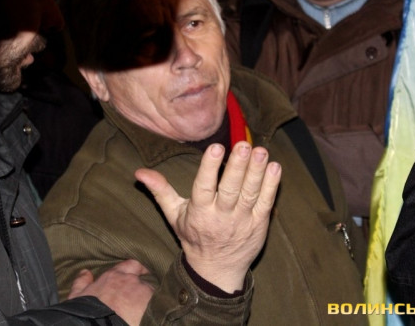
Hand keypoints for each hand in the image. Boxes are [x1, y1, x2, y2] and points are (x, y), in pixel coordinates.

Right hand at [68, 259, 154, 325]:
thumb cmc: (86, 313)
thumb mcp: (77, 297)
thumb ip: (81, 283)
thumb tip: (85, 272)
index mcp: (113, 276)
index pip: (130, 265)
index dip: (136, 269)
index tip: (141, 273)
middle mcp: (130, 280)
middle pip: (142, 280)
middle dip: (142, 287)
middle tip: (142, 298)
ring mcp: (143, 291)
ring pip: (151, 293)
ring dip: (149, 299)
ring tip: (147, 310)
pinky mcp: (152, 304)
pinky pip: (158, 304)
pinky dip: (156, 308)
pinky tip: (153, 315)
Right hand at [135, 142, 280, 292]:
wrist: (217, 270)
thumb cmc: (193, 236)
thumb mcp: (173, 215)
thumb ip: (160, 190)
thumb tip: (139, 172)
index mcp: (199, 212)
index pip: (204, 187)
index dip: (209, 167)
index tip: (216, 147)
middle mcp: (221, 216)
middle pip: (230, 189)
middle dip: (237, 167)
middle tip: (244, 145)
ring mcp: (242, 220)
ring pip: (250, 194)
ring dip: (257, 172)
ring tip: (261, 152)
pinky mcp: (259, 224)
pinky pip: (266, 203)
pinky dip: (271, 186)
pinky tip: (275, 167)